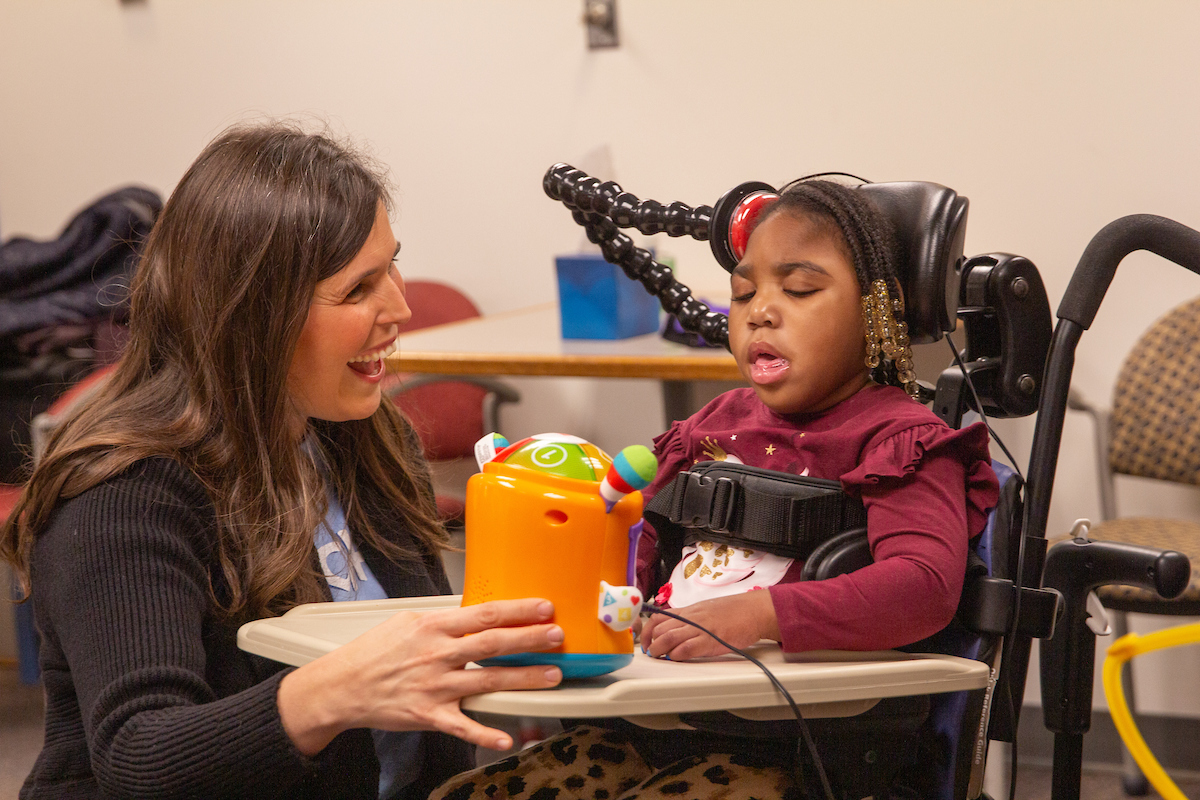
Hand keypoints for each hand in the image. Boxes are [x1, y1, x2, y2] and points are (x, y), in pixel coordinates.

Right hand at [279, 598, 562, 754]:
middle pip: (493, 644)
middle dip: (530, 639)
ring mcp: (434, 686)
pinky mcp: (429, 715)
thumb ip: (443, 620)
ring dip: (523, 678)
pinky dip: (484, 733)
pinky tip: (506, 738)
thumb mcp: (406, 622)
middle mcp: (437, 654)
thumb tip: (476, 615)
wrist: (340, 686)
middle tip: (557, 635)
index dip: (517, 609)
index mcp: (432, 626)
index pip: (484, 614)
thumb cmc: (374, 652)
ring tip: (551, 674)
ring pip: (487, 680)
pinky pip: (461, 725)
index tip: (544, 607)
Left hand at [640, 590, 779, 660]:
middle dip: (650, 642)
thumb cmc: (733, 612)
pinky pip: (687, 648)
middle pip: (660, 629)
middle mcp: (691, 618)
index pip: (659, 617)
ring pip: (669, 638)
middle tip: (651, 652)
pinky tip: (675, 658)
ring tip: (658, 656)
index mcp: (689, 611)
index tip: (645, 640)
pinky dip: (676, 654)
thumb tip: (675, 628)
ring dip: (659, 649)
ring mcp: (700, 629)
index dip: (647, 630)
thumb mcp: (706, 610)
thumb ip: (690, 619)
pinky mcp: (711, 641)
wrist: (753, 611)